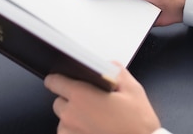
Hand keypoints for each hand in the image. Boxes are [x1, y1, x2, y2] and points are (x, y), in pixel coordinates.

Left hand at [44, 66, 160, 133]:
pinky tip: (95, 130)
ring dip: (74, 118)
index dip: (59, 78)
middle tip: (92, 102)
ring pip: (63, 121)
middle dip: (71, 100)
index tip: (63, 79)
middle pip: (59, 101)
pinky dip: (78, 132)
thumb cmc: (138, 124)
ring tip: (96, 119)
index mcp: (81, 96)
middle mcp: (71, 116)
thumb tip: (108, 66)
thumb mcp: (132, 89)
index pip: (54, 81)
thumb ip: (116, 70)